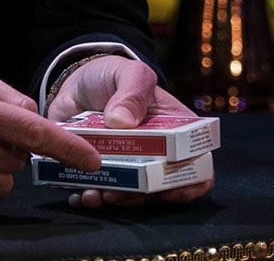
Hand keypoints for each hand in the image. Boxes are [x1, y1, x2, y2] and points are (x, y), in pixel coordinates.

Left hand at [46, 55, 214, 209]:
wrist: (76, 83)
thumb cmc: (113, 76)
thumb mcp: (128, 73)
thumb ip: (133, 89)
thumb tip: (122, 121)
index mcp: (174, 132)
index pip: (198, 166)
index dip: (190, 184)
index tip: (169, 191)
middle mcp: (155, 156)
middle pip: (161, 189)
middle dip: (141, 197)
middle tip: (118, 192)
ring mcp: (127, 168)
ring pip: (130, 198)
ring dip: (114, 201)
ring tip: (94, 194)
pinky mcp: (99, 172)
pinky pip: (100, 195)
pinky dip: (91, 199)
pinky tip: (80, 193)